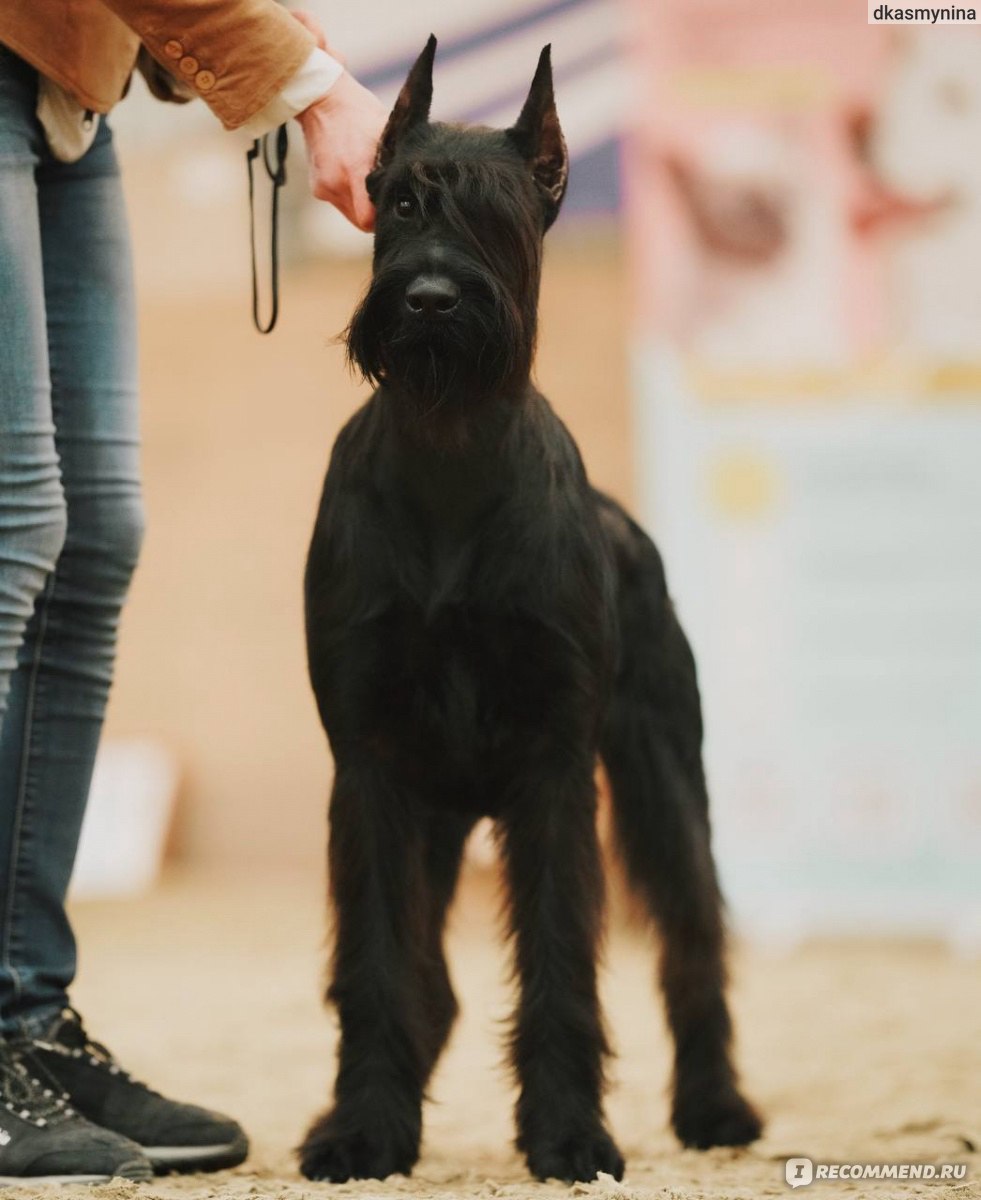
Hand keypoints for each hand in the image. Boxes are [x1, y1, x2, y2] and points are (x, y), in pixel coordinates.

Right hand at [291, 12, 386, 231]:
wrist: (321, 99)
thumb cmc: (359, 112)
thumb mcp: (385, 132)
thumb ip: (396, 161)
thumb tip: (414, 185)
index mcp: (354, 169)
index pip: (369, 219)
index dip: (382, 219)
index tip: (392, 208)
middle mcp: (336, 182)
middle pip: (361, 221)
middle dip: (374, 213)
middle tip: (384, 196)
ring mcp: (324, 187)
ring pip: (350, 214)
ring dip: (361, 205)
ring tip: (367, 182)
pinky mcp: (317, 187)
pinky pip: (338, 203)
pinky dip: (348, 196)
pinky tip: (352, 176)